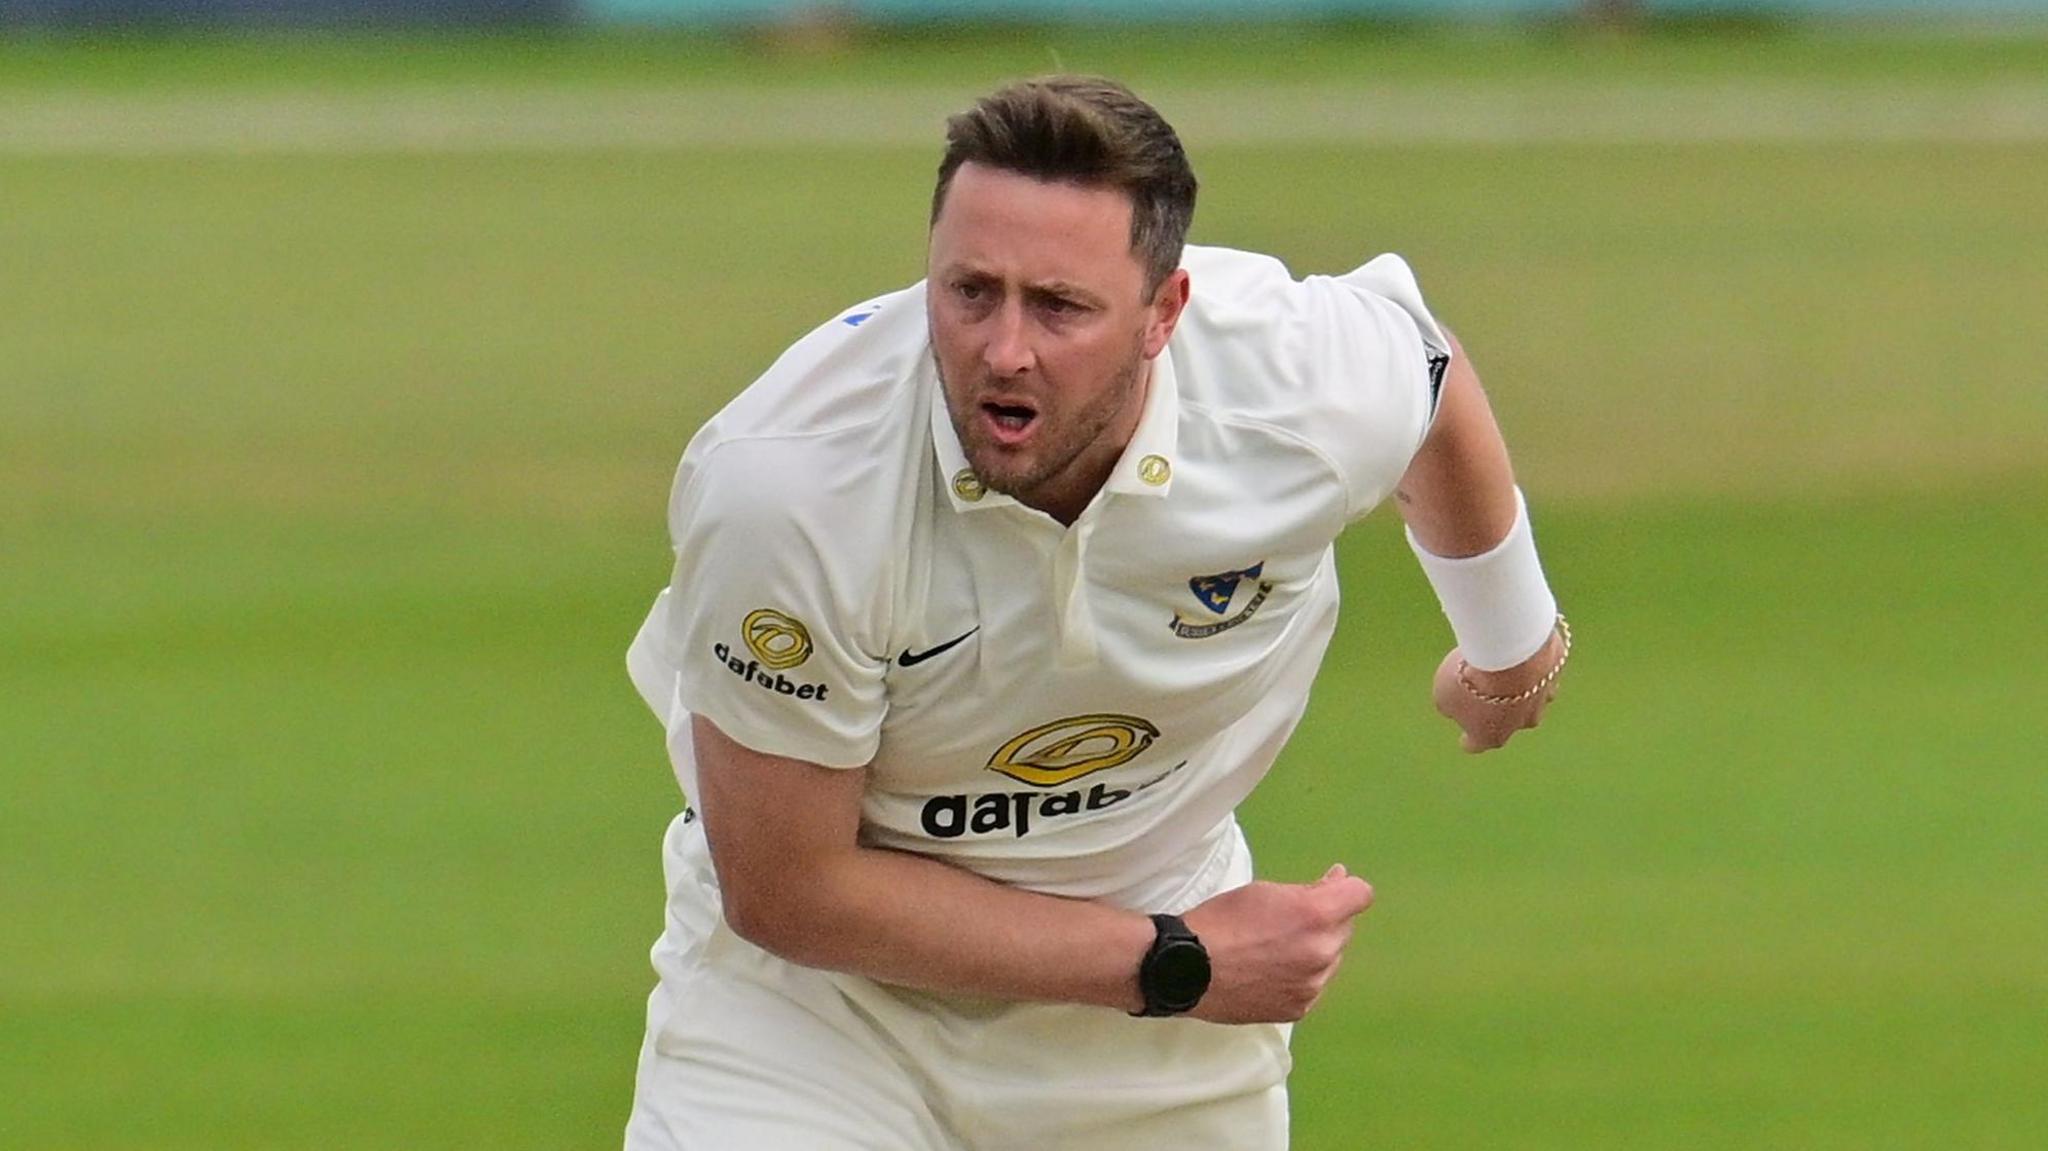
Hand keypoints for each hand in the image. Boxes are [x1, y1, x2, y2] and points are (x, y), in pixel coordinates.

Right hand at [1181, 864, 1373, 1023]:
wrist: (1188, 969)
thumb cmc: (1221, 920)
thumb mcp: (1264, 891)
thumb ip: (1309, 890)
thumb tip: (1338, 881)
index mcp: (1316, 916)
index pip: (1361, 894)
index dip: (1345, 888)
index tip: (1329, 888)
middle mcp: (1323, 952)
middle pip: (1344, 928)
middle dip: (1325, 920)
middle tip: (1287, 920)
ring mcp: (1313, 985)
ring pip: (1331, 958)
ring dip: (1314, 949)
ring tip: (1273, 950)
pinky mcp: (1300, 1008)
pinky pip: (1313, 985)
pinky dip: (1300, 976)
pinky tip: (1269, 972)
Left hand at [1431, 626, 1564, 752]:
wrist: (1511, 650)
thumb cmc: (1472, 677)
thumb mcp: (1444, 694)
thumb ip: (1449, 705)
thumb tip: (1455, 705)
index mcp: (1492, 736)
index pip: (1476, 744)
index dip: (1468, 739)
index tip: (1464, 736)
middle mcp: (1521, 724)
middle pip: (1504, 721)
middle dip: (1492, 708)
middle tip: (1478, 688)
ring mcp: (1542, 700)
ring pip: (1527, 696)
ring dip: (1514, 685)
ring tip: (1499, 665)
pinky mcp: (1555, 674)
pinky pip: (1540, 671)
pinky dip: (1530, 663)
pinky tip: (1519, 650)